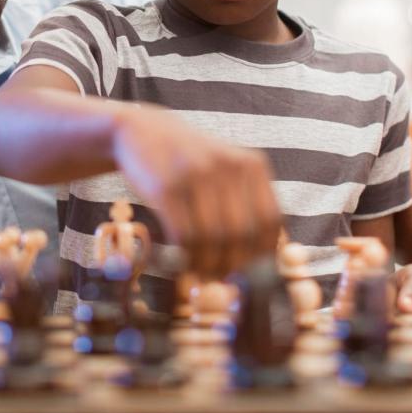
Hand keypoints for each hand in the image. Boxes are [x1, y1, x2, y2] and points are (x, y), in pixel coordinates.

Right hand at [110, 105, 280, 278]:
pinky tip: (182, 262)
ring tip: (200, 273)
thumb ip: (246, 206)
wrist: (141, 132)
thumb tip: (262, 263)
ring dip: (207, 265)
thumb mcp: (224, 171)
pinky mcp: (166, 187)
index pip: (270, 221)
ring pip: (213, 239)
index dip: (263, 254)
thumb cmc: (188, 162)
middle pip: (243, 234)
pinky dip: (185, 257)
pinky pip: (183, 235)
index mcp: (252, 164)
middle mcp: (228, 166)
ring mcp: (196, 174)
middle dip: (232, 265)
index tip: (250, 272)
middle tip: (221, 280)